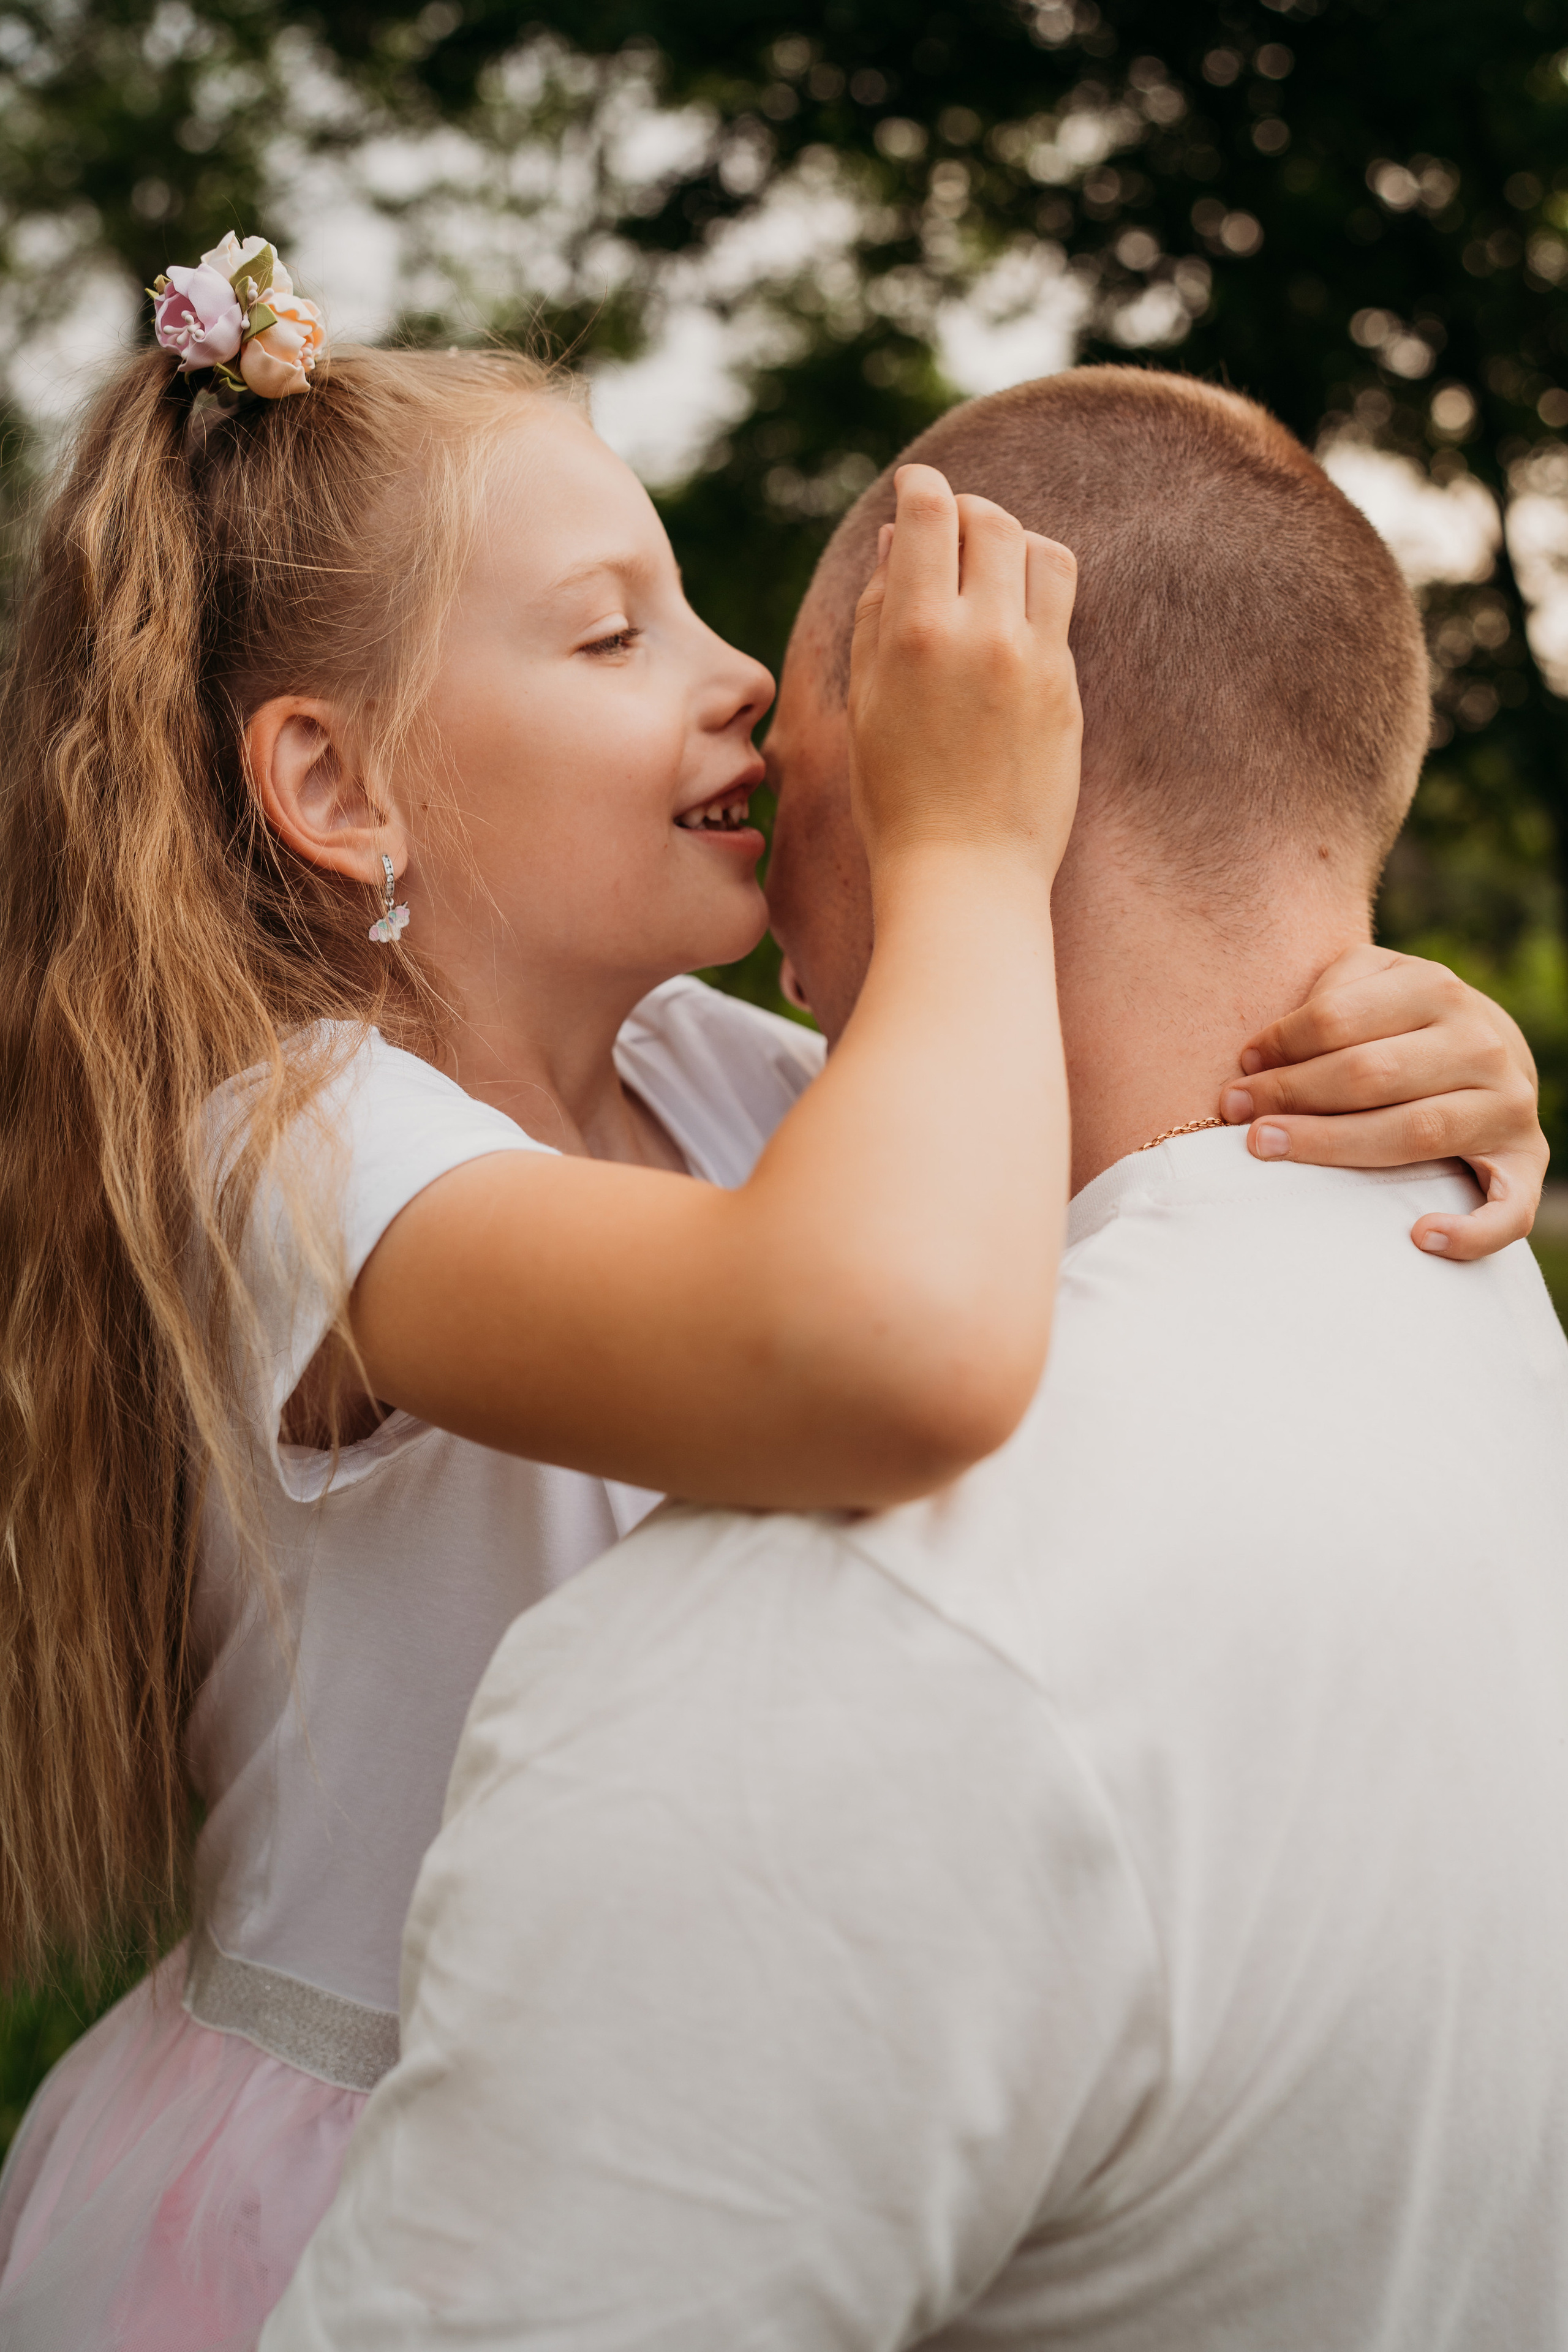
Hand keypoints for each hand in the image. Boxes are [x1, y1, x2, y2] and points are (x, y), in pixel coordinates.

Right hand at [847, 464, 1080, 882]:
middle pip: (992, 520)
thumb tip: (894, 540)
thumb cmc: (896, 797)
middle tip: (951, 530)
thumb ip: (876, 610)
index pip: (930, 512)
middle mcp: (982, 633)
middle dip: (969, 512)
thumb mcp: (864, 700)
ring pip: (1043, 552)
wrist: (965, 874)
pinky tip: (1010, 626)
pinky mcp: (1068, 688)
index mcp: (916, 632)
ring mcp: (1034, 659)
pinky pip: (1060, 611)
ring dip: (1016, 544)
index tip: (915, 489)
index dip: (921, 487)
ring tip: (991, 569)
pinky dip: (1035, 598)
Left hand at [1218, 943, 1545, 1260]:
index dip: (1280, 1046)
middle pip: (1368, 1075)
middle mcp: (1481, 1044)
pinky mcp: (1527, 1162)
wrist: (1490, 1048)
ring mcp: (1508, 1106)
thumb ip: (1329, 997)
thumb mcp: (1372, 982)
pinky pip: (1507, 1209)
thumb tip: (1260, 1054)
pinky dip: (1469, 1230)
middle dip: (1291, 1095)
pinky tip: (1420, 1236)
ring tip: (1267, 1148)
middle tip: (1234, 1113)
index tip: (1239, 1069)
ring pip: (1414, 1133)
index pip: (1339, 1019)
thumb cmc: (1402, 1021)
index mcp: (1436, 989)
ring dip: (1332, 1146)